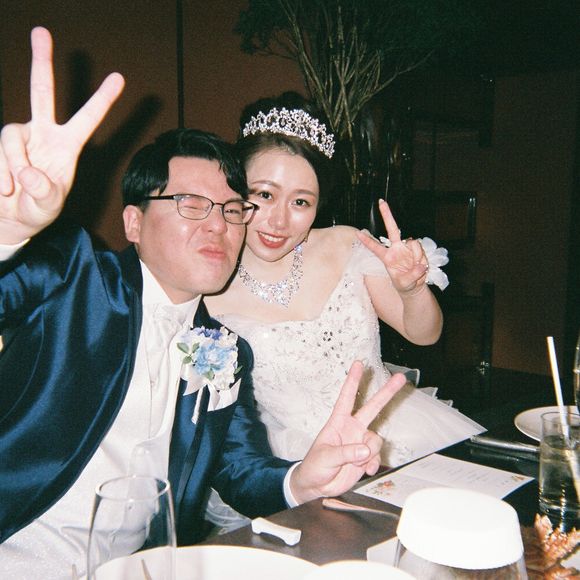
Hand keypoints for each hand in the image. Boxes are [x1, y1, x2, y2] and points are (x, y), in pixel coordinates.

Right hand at [0, 27, 124, 243]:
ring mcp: (20, 137)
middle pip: (41, 92)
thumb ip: (43, 191)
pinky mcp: (2, 145)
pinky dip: (2, 174)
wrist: (11, 218)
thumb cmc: (38, 210)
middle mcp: (44, 134)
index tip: (119, 77)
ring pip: (11, 136)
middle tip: (40, 31)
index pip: (87, 119)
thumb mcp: (47, 205)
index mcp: (67, 146)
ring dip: (12, 165)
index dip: (102, 99)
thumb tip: (27, 171)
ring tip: (13, 190)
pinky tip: (5, 191)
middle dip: (41, 62)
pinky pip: (0, 153)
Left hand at [289, 361, 405, 503]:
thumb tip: (365, 450)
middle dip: (386, 392)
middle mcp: (352, 428)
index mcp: (338, 422)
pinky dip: (373, 464)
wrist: (317, 486)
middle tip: (400, 377)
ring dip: (370, 453)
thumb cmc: (315, 466)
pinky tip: (365, 470)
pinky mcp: (366, 457)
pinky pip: (377, 456)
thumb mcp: (326, 458)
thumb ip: (346, 453)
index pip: (346, 397)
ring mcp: (360, 442)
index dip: (353, 380)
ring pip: (376, 440)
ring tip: (357, 464)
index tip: (358, 363)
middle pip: (372, 407)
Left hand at [357, 199, 427, 295]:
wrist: (415, 286)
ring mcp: (407, 247)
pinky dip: (421, 258)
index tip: (357, 233)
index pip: (375, 247)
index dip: (367, 241)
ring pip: (413, 243)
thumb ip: (412, 275)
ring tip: (416, 268)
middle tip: (381, 201)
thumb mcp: (405, 284)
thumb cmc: (404, 284)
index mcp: (387, 257)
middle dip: (387, 215)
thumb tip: (420, 265)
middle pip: (392, 228)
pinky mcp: (417, 249)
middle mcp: (396, 248)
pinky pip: (420, 250)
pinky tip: (421, 266)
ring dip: (416, 256)